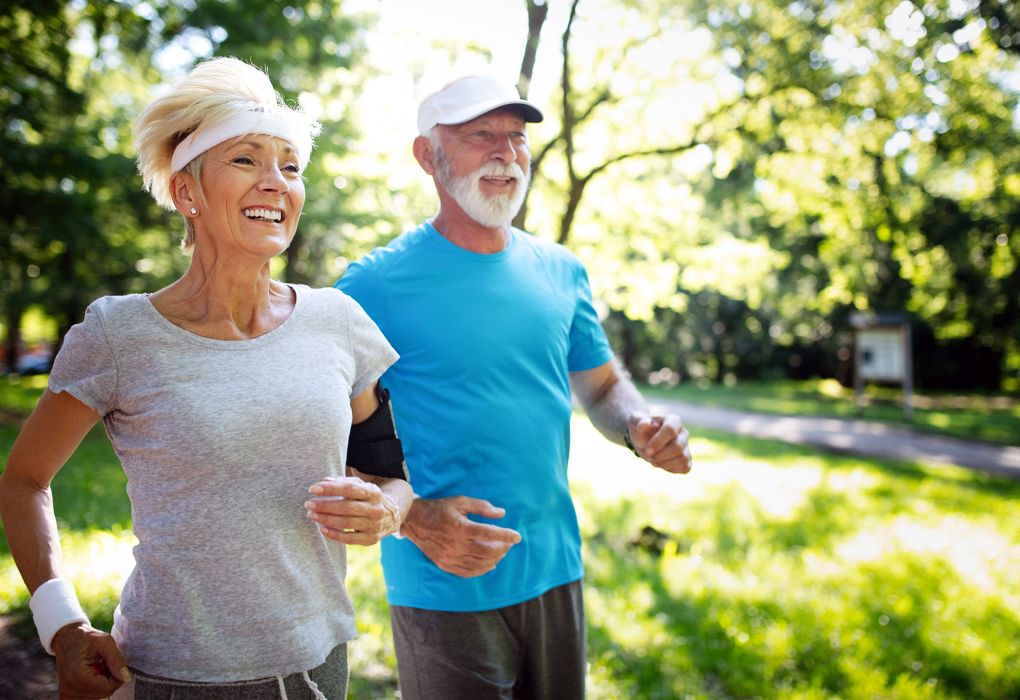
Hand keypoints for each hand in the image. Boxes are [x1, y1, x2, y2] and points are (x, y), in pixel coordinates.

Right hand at [52, 622, 129, 698]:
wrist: (66, 639)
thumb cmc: (86, 638)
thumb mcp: (104, 641)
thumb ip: (116, 660)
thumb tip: (126, 677)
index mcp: (78, 676)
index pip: (108, 688)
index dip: (118, 677)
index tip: (113, 663)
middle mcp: (69, 689)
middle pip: (104, 693)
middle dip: (110, 679)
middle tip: (103, 663)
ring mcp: (67, 694)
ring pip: (98, 695)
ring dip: (102, 682)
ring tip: (96, 667)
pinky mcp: (67, 696)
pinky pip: (89, 696)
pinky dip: (95, 687)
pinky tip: (91, 675)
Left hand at [306, 476, 400, 545]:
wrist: (391, 516)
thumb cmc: (368, 498)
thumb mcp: (360, 487)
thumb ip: (342, 483)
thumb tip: (323, 482)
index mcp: (373, 492)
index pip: (349, 489)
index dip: (330, 489)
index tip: (313, 489)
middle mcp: (376, 509)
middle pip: (346, 507)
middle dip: (324, 505)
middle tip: (308, 504)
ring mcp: (374, 525)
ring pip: (346, 523)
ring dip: (326, 519)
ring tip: (312, 515)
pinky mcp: (371, 539)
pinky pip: (349, 539)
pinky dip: (334, 534)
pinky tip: (322, 529)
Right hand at [401, 497, 521, 577]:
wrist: (414, 521)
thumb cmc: (439, 508)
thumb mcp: (460, 501)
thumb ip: (482, 507)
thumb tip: (502, 513)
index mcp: (459, 527)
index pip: (489, 533)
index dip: (506, 535)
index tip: (518, 536)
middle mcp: (455, 544)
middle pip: (487, 551)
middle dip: (503, 548)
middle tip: (509, 543)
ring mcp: (449, 557)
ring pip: (479, 564)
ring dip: (495, 559)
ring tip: (501, 552)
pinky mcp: (445, 564)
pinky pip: (468, 572)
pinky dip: (482, 570)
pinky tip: (490, 564)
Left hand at [627, 412, 692, 473]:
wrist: (643, 440)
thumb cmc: (641, 429)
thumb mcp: (635, 422)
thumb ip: (639, 421)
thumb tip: (644, 424)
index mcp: (673, 420)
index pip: (671, 430)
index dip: (658, 442)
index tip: (647, 449)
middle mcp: (683, 432)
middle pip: (678, 447)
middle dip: (660, 456)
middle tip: (649, 456)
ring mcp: (686, 446)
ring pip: (683, 459)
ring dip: (665, 464)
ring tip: (654, 461)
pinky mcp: (687, 459)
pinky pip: (685, 467)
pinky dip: (671, 469)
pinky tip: (661, 464)